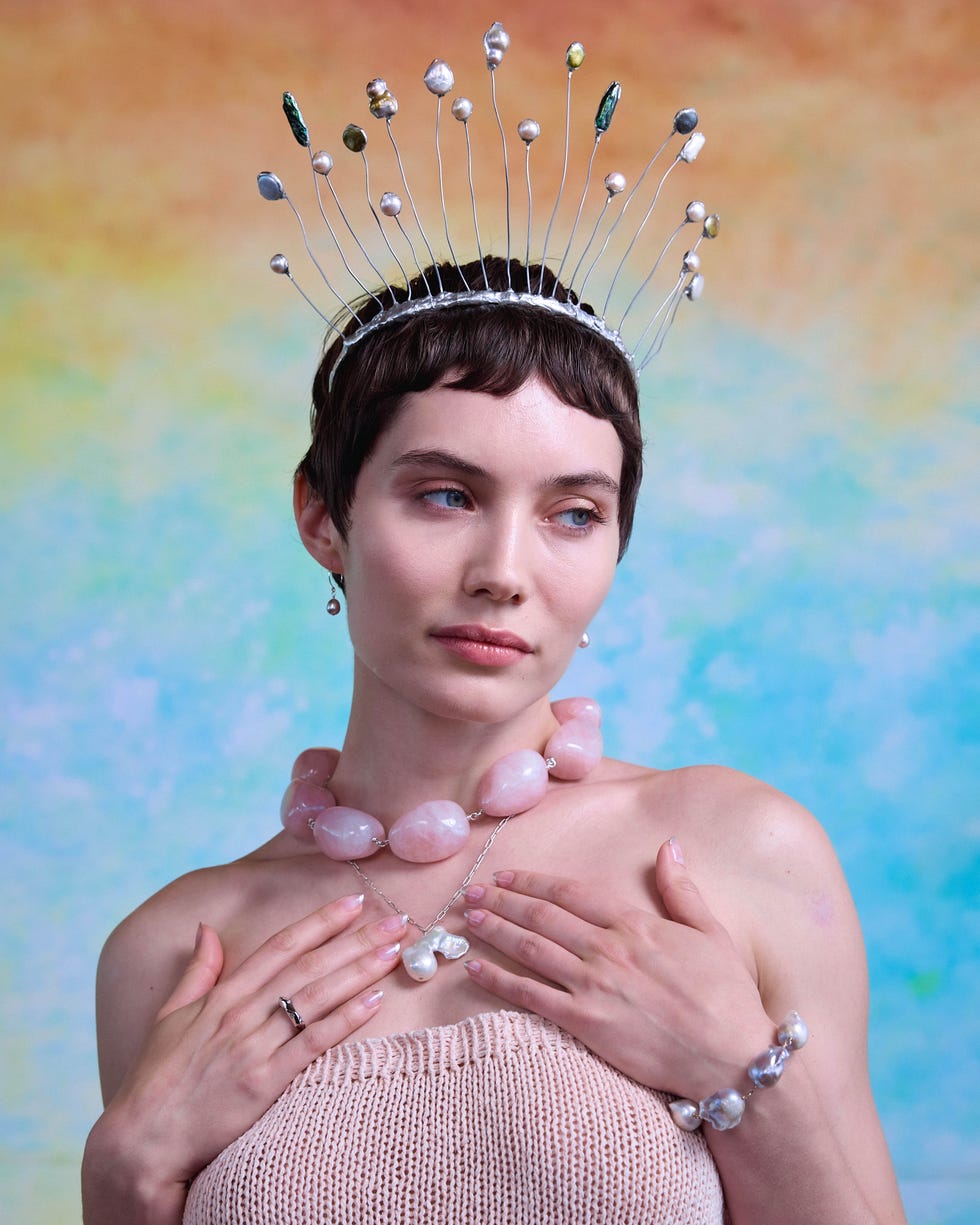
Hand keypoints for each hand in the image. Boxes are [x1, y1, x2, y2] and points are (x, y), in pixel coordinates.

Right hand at [91, 895, 403, 1197]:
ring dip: (359, 970)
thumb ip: (197, 970)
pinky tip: (374, 1001)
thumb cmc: (158, 1078)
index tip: (353, 901)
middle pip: (308, 965)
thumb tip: (207, 928)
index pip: (280, 946)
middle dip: (355, 939)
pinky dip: (345, 1019)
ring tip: (394, 950)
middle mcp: (242, 1014)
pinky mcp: (264, 1083)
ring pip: (316, 998)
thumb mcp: (171, 1015)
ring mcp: (254, 1047)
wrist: (143, 1140)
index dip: (319, 921)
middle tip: (395, 919)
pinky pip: (312, 1043)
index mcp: (223, 995)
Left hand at [460, 838, 771, 1097]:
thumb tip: (669, 846)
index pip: (571, 892)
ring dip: (495, 930)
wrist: (730, 1057)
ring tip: (468, 919)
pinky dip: (499, 981)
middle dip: (502, 900)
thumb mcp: (711, 932)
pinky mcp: (585, 1024)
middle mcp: (607, 948)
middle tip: (472, 891)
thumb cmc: (726, 995)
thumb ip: (682, 889)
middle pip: (542, 916)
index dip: (534, 881)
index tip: (507, 875)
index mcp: (635, 924)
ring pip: (531, 949)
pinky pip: (531, 997)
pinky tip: (476, 970)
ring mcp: (593, 986)